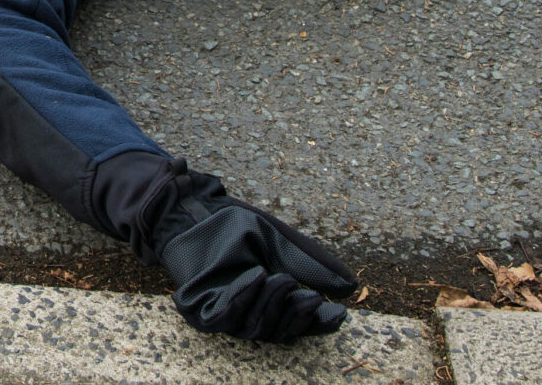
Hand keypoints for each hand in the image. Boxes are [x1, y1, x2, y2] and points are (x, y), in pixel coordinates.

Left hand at [96, 153, 356, 341]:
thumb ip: (309, 264)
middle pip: (278, 332)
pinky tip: (256, 278)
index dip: (318, 324)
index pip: (298, 325)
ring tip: (282, 279)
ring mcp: (222, 314)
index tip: (337, 315)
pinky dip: (242, 298)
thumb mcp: (278, 242)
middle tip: (308, 295)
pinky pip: (222, 315)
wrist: (193, 208)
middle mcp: (247, 313)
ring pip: (253, 328)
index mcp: (269, 303)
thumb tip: (349, 287)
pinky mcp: (198, 308)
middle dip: (295, 315)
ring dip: (271, 305)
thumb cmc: (234, 225)